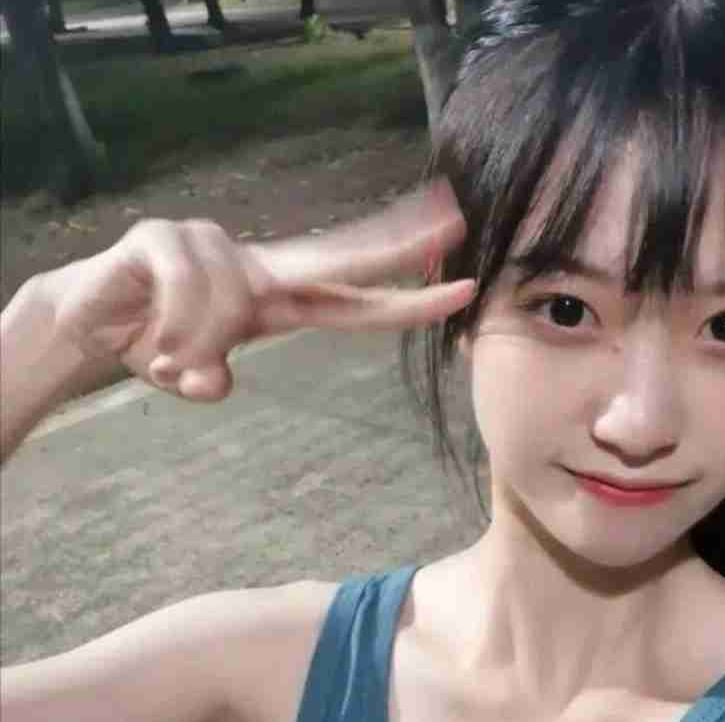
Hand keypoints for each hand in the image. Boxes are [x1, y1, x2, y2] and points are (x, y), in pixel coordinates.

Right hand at [41, 180, 473, 402]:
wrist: (84, 319)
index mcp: (279, 299)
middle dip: (397, 243)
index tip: (463, 287)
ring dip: (195, 341)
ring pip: (231, 300)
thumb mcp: (192, 371)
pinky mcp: (166, 236)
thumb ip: (209, 378)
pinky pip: (185, 288)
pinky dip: (167, 326)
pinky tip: (149, 333)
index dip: (407, 297)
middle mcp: (258, 266)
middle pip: (340, 256)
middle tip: (456, 223)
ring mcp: (215, 243)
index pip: (354, 297)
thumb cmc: (156, 342)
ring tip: (166, 353)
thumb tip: (213, 386)